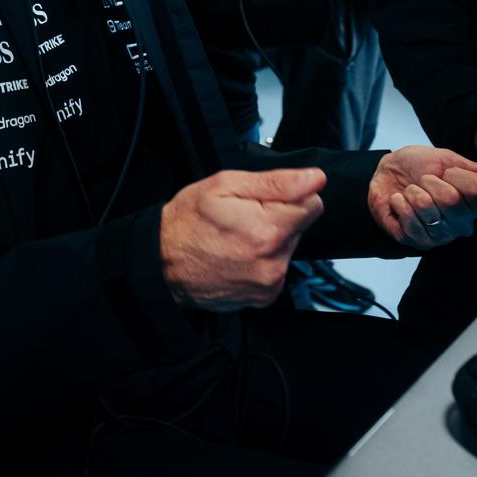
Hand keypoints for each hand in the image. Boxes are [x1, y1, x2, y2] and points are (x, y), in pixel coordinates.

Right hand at [160, 166, 325, 310]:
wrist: (162, 263)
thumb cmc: (187, 222)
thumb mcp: (225, 185)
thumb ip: (276, 182)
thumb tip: (313, 179)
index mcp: (267, 230)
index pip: (312, 203)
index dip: (290, 193)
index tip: (264, 196)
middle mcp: (273, 262)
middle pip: (300, 226)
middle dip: (277, 215)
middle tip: (243, 214)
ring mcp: (270, 283)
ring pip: (289, 246)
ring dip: (270, 237)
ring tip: (236, 234)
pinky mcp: (265, 296)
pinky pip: (278, 267)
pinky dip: (263, 258)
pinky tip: (238, 253)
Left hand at [367, 145, 476, 249]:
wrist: (387, 172)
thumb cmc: (419, 166)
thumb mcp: (450, 161)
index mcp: (473, 207)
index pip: (476, 191)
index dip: (455, 175)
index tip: (444, 172)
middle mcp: (460, 226)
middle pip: (451, 201)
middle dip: (430, 182)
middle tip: (423, 182)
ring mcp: (438, 237)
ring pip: (427, 209)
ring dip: (413, 192)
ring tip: (411, 192)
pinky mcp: (415, 242)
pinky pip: (409, 221)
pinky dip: (400, 204)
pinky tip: (400, 202)